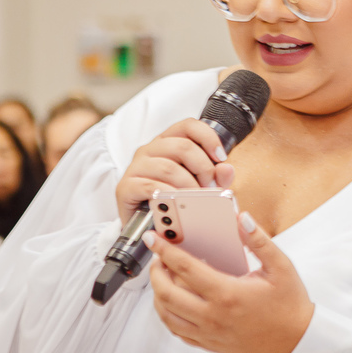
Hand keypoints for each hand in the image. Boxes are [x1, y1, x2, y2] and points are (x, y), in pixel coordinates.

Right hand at [114, 119, 234, 225]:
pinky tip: (177, 204)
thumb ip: (215, 177)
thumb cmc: (172, 201)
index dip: (208, 137)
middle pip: (182, 146)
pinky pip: (150, 187)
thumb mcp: (200, 186)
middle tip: (211, 187)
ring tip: (197, 200)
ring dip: (189, 185)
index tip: (221, 157)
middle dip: (203, 168)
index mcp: (167, 142)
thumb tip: (226, 169)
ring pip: (168, 167)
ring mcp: (136, 167)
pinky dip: (168, 195)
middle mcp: (150, 149)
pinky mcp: (125, 187)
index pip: (188, 126)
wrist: (144, 226)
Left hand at [145, 212, 314, 352]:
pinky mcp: (210, 344)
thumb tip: (242, 218)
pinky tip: (171, 302)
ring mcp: (209, 333)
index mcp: (228, 293)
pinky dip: (167, 315)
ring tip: (162, 277)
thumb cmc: (289, 304)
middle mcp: (214, 316)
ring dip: (157, 293)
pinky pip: (178, 331)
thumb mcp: (280, 267)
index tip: (153, 238)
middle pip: (167, 293)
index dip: (164, 250)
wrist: (297, 340)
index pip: (185, 268)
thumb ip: (259, 240)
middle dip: (156, 271)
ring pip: (167, 315)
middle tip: (158, 257)